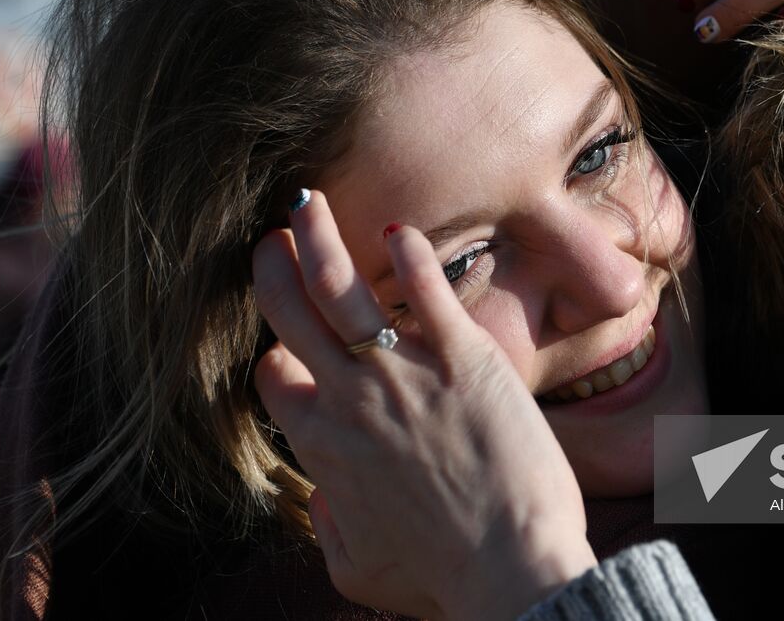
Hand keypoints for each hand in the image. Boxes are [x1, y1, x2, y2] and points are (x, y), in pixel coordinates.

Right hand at [252, 191, 596, 619]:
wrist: (512, 570)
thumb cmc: (442, 579)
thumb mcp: (357, 569)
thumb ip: (329, 526)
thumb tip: (325, 494)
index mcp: (320, 446)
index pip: (275, 376)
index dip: (276, 354)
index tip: (287, 343)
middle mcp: (350, 398)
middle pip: (291, 313)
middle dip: (274, 268)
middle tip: (271, 239)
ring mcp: (405, 371)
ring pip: (340, 288)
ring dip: (316, 239)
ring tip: (306, 203)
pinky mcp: (465, 357)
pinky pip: (427, 292)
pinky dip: (409, 257)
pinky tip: (397, 233)